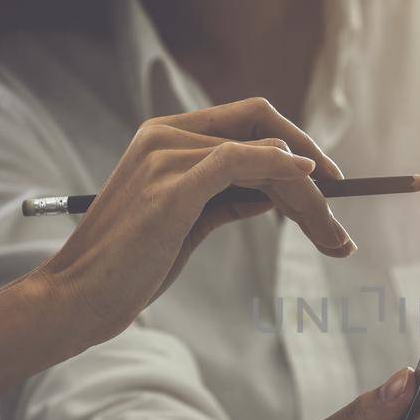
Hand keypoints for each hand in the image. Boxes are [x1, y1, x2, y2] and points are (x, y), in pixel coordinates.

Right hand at [0, 98, 351, 404]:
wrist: (79, 298)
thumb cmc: (129, 267)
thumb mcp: (187, 223)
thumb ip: (226, 198)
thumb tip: (274, 192)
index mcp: (165, 137)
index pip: (249, 121)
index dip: (297, 144)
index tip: (331, 183)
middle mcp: (165, 134)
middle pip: (264, 132)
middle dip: (315, 175)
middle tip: (340, 232)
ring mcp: (167, 154)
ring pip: (264, 153)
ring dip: (310, 197)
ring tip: (336, 240)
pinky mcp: (173, 183)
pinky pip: (242, 161)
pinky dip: (283, 169)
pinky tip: (312, 184)